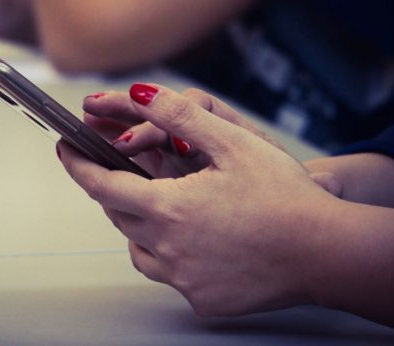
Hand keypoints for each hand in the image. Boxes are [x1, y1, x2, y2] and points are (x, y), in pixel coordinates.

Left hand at [59, 83, 338, 315]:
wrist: (327, 252)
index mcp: (168, 209)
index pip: (101, 185)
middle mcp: (168, 248)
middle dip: (114, 191)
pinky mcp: (203, 299)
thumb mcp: (232, 142)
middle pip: (119, 216)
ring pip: (139, 249)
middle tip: (123, 172)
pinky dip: (167, 254)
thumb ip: (179, 115)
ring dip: (138, 225)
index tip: (66, 152)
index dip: (78, 166)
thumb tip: (137, 95)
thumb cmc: (286, 198)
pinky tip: (190, 239)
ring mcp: (184, 278)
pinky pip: (168, 274)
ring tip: (158, 205)